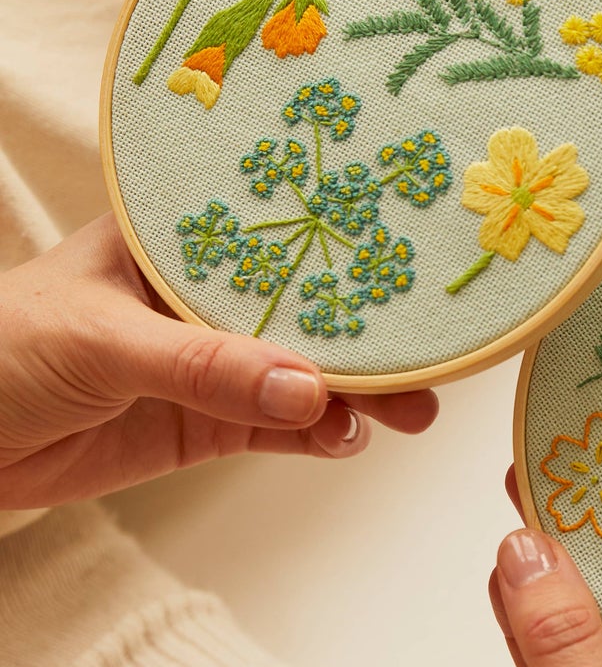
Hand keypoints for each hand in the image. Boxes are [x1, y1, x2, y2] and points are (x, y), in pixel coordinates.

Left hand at [0, 215, 437, 507]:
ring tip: (411, 414)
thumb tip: (307, 389)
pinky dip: (320, 437)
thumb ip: (203, 366)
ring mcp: (214, 362)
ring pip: (309, 372)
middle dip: (375, 328)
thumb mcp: (99, 339)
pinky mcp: (207, 425)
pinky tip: (348, 441)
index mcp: (180, 236)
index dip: (348, 233)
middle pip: (311, 303)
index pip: (279, 225)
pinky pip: (280, 430)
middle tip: (438, 357)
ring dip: (362, 393)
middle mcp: (209, 293)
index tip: (418, 253)